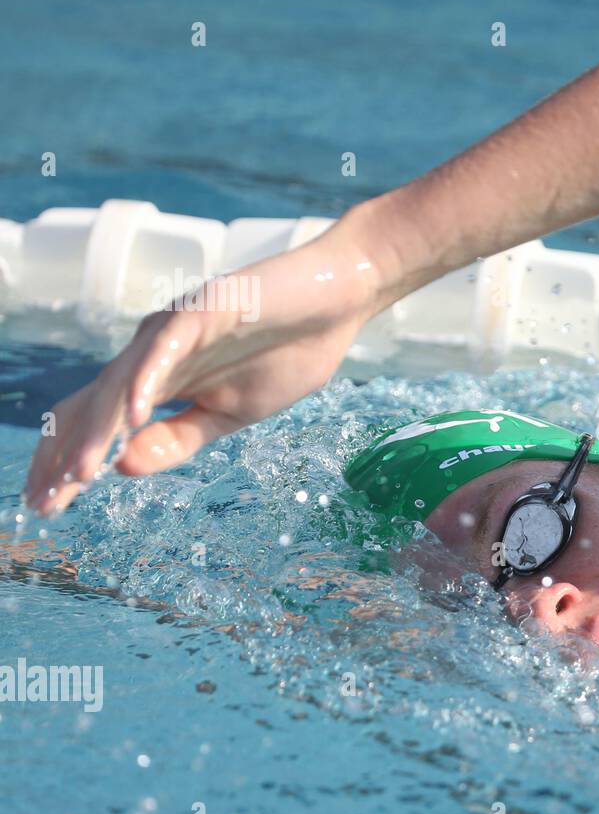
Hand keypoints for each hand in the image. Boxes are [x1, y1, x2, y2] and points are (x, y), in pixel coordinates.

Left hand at [23, 222, 379, 515]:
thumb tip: (121, 467)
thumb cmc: (286, 355)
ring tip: (78, 475)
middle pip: (93, 406)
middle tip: (46, 504)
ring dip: (97, 431)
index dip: (69, 461)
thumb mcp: (230, 415)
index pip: (97, 422)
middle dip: (67, 456)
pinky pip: (166, 349)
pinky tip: (132, 417)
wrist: (335, 305)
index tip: (49, 508)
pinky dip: (145, 382)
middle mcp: (152, 352)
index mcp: (157, 378)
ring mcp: (174, 329)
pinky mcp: (203, 310)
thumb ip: (178, 438)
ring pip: (120, 382)